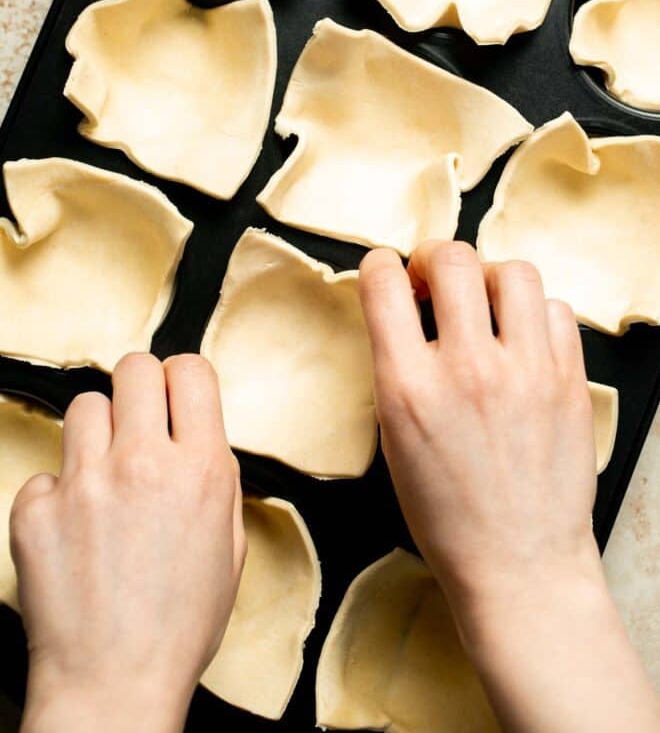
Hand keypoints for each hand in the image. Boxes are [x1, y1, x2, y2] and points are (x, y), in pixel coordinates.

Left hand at [11, 353, 244, 732]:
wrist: (113, 685)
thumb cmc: (176, 628)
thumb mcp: (229, 547)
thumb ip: (216, 480)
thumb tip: (199, 436)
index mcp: (200, 471)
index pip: (191, 370)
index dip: (183, 378)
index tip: (176, 392)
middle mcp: (142, 464)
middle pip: (133, 368)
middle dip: (141, 387)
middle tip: (140, 420)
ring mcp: (84, 484)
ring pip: (85, 406)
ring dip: (99, 432)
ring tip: (105, 474)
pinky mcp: (35, 510)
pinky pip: (46, 470)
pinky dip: (60, 492)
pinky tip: (75, 526)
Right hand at [359, 241, 659, 732]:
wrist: (519, 564)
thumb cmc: (447, 515)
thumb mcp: (394, 439)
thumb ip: (397, 368)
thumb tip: (406, 312)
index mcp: (408, 387)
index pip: (384, 282)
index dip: (380, 265)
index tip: (387, 272)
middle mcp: (468, 369)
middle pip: (452, 258)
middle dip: (435, 258)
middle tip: (435, 279)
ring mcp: (526, 372)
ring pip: (513, 271)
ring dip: (490, 278)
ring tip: (485, 303)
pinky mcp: (569, 381)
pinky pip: (556, 310)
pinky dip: (534, 313)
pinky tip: (523, 336)